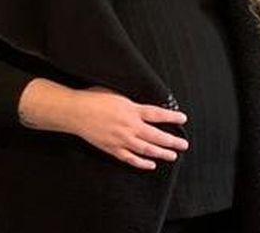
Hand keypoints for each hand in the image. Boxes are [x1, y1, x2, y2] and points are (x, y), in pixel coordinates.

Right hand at [19, 80, 187, 169]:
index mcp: (132, 109)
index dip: (171, 117)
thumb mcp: (117, 93)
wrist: (76, 112)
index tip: (183, 118)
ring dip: (161, 153)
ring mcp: (121, 139)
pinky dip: (142, 163)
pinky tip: (151, 165)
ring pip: (146, 149)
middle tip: (184, 144)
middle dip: (172, 141)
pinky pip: (130, 159)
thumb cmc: (94, 98)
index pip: (157, 114)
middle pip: (156, 135)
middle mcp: (130, 126)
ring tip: (172, 156)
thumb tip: (142, 105)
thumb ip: (131, 102)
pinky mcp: (112, 149)